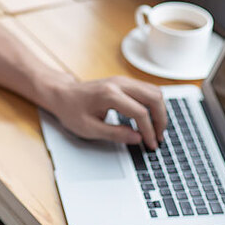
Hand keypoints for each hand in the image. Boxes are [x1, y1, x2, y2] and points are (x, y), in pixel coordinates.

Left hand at [47, 75, 166, 148]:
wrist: (63, 94)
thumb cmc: (72, 110)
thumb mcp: (89, 129)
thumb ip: (115, 134)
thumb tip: (138, 138)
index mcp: (109, 95)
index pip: (140, 112)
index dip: (149, 131)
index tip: (151, 144)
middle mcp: (119, 83)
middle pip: (154, 97)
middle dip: (161, 119)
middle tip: (159, 137)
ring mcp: (123, 80)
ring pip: (154, 91)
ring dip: (160, 111)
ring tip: (156, 130)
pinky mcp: (124, 82)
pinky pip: (147, 90)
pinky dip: (153, 104)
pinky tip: (150, 119)